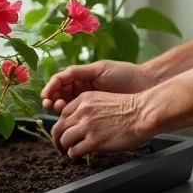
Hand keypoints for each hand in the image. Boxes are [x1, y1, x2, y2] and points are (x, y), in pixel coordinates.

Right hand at [41, 60, 156, 113]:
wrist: (145, 86)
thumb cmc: (125, 74)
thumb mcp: (101, 68)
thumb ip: (79, 71)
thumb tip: (60, 77)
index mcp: (82, 78)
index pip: (59, 83)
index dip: (50, 89)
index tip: (46, 95)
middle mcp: (82, 90)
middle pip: (59, 96)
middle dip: (51, 100)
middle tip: (50, 105)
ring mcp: (88, 104)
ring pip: (66, 109)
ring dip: (59, 111)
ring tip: (60, 111)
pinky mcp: (96, 117)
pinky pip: (79, 120)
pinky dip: (71, 122)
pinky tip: (70, 123)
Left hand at [51, 91, 154, 159]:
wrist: (143, 113)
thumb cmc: (131, 108)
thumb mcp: (105, 99)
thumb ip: (91, 108)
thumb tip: (83, 122)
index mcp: (84, 99)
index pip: (63, 113)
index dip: (62, 125)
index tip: (64, 131)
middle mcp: (82, 111)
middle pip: (59, 127)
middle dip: (57, 139)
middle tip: (60, 146)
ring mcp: (87, 126)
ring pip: (64, 140)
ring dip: (64, 148)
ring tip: (69, 153)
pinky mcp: (93, 141)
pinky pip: (74, 151)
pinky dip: (73, 156)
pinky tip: (78, 157)